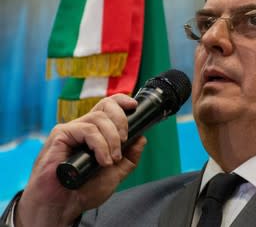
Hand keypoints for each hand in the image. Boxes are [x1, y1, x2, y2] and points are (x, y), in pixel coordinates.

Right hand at [15, 94, 146, 226]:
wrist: (64, 206)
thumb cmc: (84, 190)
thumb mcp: (116, 173)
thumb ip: (130, 157)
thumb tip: (142, 138)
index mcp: (97, 132)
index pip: (108, 106)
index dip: (121, 101)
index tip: (133, 105)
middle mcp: (84, 127)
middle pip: (106, 106)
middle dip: (121, 120)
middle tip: (124, 141)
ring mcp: (72, 130)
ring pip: (98, 118)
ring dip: (112, 139)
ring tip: (112, 159)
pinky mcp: (61, 135)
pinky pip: (87, 130)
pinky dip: (100, 145)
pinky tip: (102, 160)